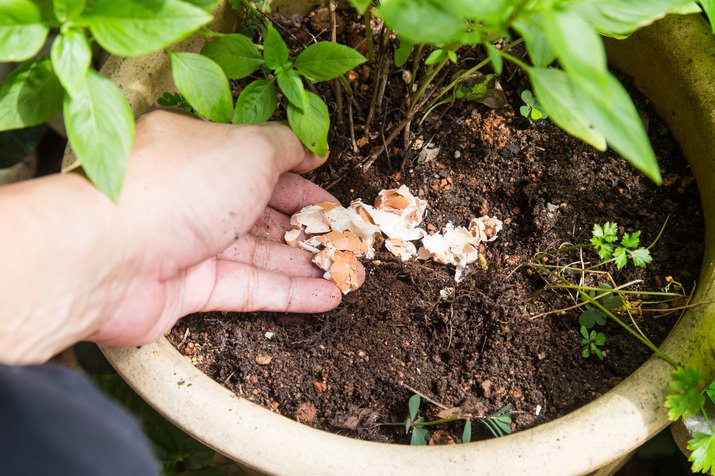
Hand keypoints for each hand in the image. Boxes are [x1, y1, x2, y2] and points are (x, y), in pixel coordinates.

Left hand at [88, 111, 363, 345]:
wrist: (106, 255)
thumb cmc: (178, 188)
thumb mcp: (247, 150)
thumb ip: (284, 145)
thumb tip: (310, 145)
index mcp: (200, 152)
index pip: (261, 164)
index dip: (303, 180)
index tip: (336, 197)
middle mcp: (192, 195)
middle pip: (263, 212)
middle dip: (310, 227)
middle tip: (350, 241)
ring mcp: (188, 244)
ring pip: (260, 253)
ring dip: (307, 263)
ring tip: (351, 274)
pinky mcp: (188, 288)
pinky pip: (248, 288)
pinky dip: (288, 293)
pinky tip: (327, 297)